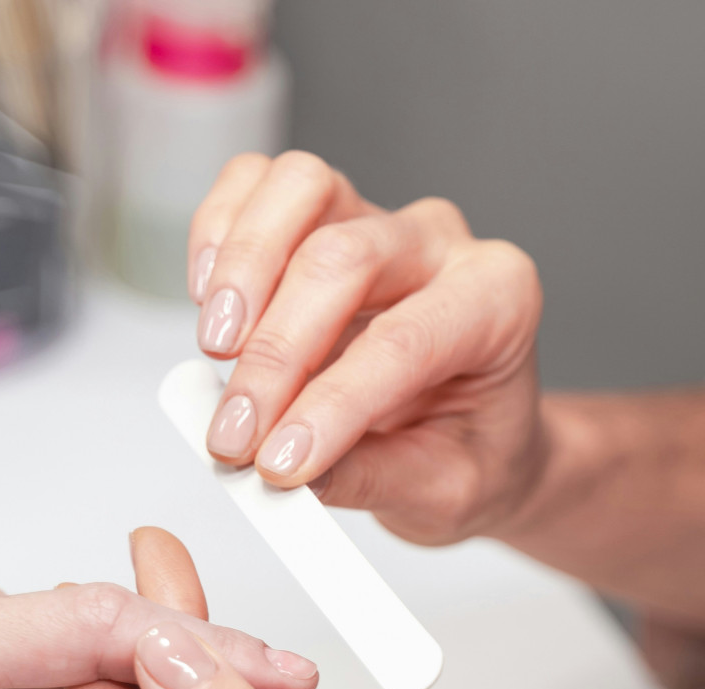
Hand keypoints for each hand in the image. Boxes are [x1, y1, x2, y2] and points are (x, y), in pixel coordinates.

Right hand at [188, 151, 547, 544]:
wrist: (473, 426)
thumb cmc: (470, 447)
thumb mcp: (444, 491)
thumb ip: (371, 478)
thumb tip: (291, 474)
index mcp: (498, 302)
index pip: (403, 342)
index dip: (329, 404)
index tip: (276, 461)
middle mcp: (442, 244)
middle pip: (344, 259)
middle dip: (275, 352)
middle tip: (234, 434)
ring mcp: (379, 216)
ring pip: (302, 188)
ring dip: (244, 268)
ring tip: (217, 349)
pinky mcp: (322, 211)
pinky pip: (259, 182)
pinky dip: (219, 230)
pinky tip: (206, 298)